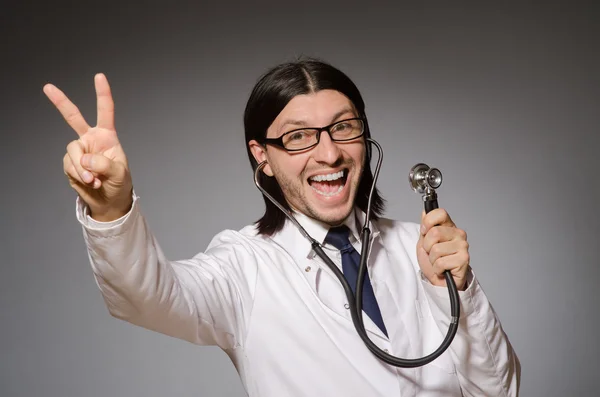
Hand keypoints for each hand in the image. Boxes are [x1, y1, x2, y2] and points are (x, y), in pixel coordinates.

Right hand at [44, 73, 132, 221]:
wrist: (109, 201)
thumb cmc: (119, 183)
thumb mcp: (119, 174)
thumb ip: (104, 164)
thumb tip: (85, 160)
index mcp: (107, 136)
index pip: (105, 111)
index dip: (102, 94)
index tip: (99, 76)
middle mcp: (91, 139)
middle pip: (73, 118)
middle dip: (60, 102)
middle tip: (48, 87)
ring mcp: (79, 151)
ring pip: (73, 152)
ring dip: (82, 168)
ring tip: (94, 180)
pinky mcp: (70, 163)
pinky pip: (69, 165)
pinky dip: (79, 175)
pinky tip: (89, 182)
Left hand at [416, 209, 469, 290]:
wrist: (439, 280)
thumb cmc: (433, 261)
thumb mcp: (424, 241)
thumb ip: (426, 226)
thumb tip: (425, 211)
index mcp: (449, 226)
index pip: (440, 213)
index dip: (428, 222)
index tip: (424, 232)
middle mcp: (458, 234)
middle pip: (434, 232)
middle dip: (427, 246)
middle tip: (431, 253)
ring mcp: (463, 246)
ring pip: (436, 249)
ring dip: (432, 259)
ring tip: (437, 262)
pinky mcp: (463, 259)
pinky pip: (440, 262)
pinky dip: (437, 268)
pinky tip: (442, 269)